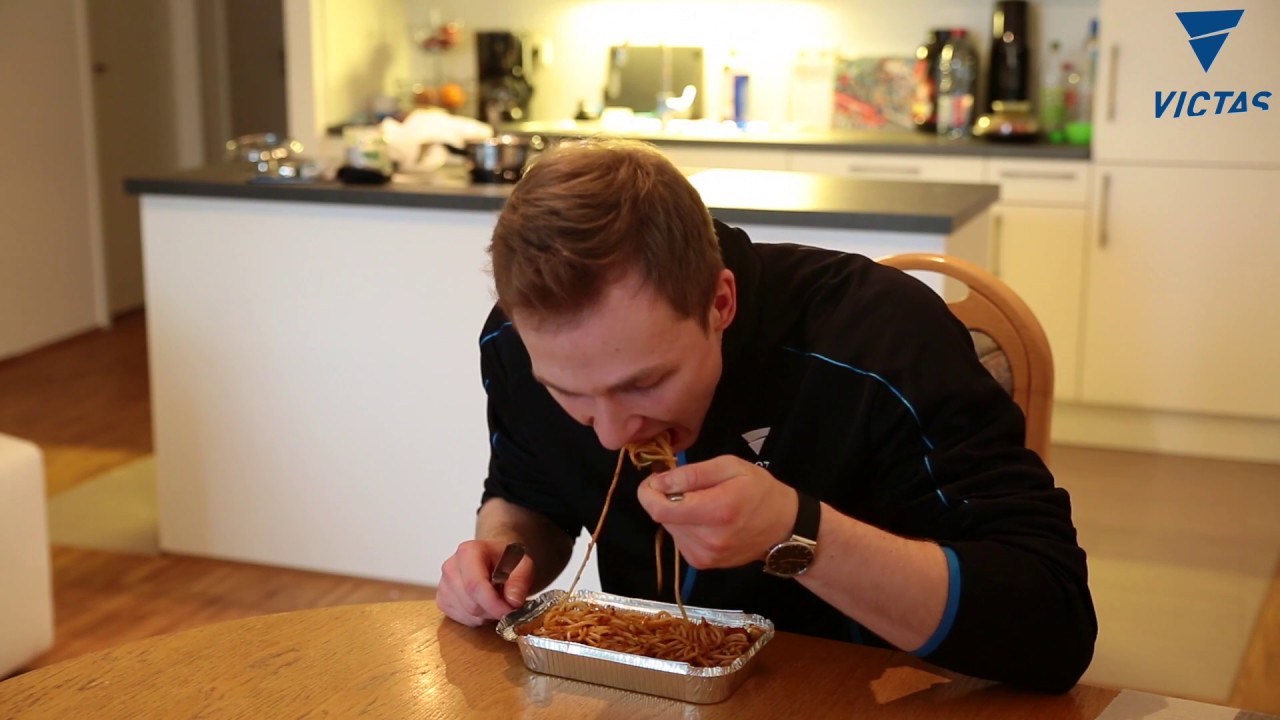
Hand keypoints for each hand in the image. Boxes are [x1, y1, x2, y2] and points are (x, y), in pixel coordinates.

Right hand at [437, 539, 533, 626]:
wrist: (494, 557)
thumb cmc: (506, 559)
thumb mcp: (523, 563)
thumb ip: (520, 580)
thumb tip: (513, 601)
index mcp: (468, 552)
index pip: (475, 585)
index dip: (493, 604)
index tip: (509, 612)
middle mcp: (451, 567)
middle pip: (471, 604)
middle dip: (493, 610)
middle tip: (508, 603)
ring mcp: (444, 584)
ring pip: (467, 614)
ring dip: (487, 615)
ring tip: (496, 599)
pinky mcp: (442, 600)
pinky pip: (462, 619)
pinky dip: (478, 618)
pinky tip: (485, 604)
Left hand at [636, 455, 796, 568]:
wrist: (785, 528)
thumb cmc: (760, 490)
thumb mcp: (730, 467)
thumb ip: (692, 473)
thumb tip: (659, 482)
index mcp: (716, 510)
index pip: (660, 508)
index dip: (648, 492)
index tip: (654, 480)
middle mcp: (707, 539)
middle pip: (663, 517)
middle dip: (666, 499)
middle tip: (688, 487)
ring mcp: (705, 556)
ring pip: (670, 528)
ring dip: (677, 513)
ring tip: (704, 504)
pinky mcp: (703, 564)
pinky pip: (680, 540)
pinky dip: (686, 527)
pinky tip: (706, 521)